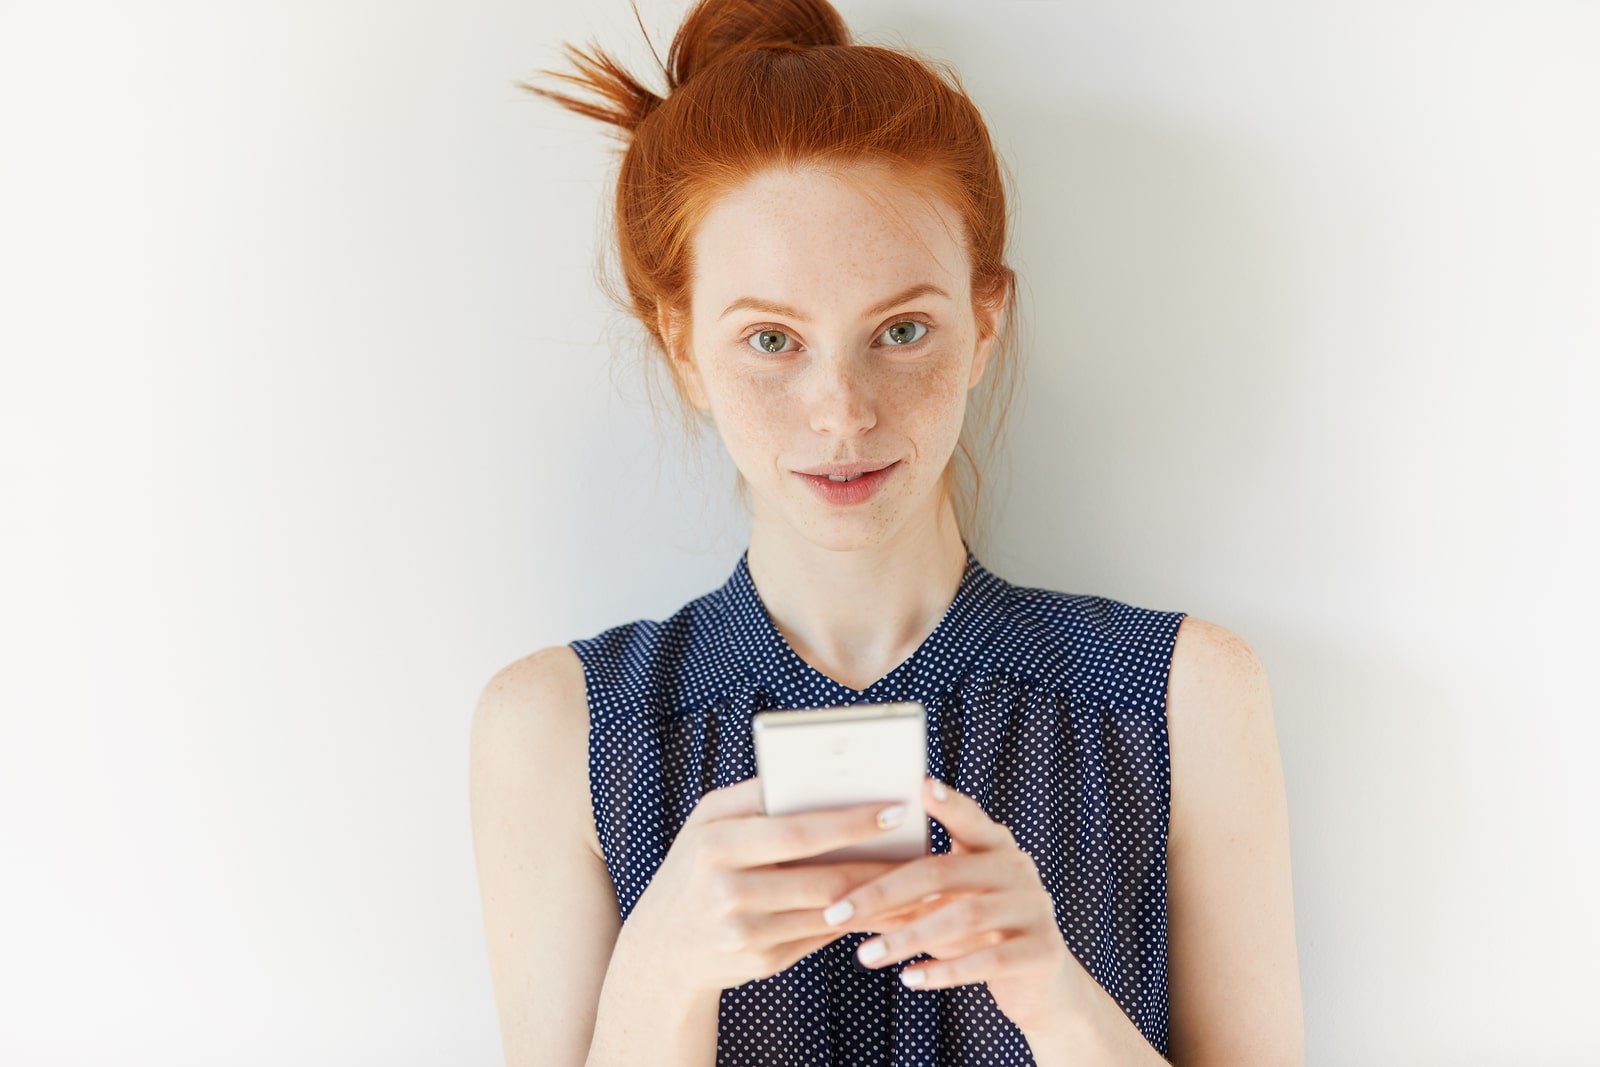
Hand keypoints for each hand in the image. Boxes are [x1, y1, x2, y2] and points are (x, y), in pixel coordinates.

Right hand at [622, 776, 921, 998]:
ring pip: (827, 911)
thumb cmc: (698, 865)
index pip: (795, 828)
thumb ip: (758, 798)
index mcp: (715, 839)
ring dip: (876, 896)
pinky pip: (820, 937)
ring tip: (914, 879)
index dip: (850, 820)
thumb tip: (828, 776)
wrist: (659, 949)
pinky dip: (856, 921)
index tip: (896, 809)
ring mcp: (741, 931)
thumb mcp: (709, 823)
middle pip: (818, 875)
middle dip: (875, 862)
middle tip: (918, 848)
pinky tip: (885, 908)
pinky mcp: (759, 962)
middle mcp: (724, 888)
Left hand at [819, 775, 1079, 1036]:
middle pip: (944, 872)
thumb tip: (840, 882)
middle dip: (884, 893)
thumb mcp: (948, 903)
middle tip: (836, 913)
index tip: (920, 786)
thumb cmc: (977, 932)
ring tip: (865, 956)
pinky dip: (944, 971)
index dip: (948, 804)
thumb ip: (914, 886)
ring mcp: (1034, 908)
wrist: (1038, 981)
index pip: (968, 818)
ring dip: (907, 937)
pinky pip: (989, 960)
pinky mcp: (1042, 951)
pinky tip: (908, 979)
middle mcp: (1018, 868)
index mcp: (994, 846)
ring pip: (965, 917)